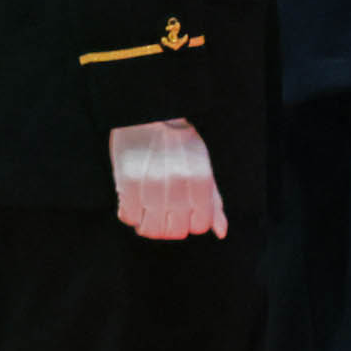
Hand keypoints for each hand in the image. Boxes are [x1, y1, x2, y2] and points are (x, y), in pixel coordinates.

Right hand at [107, 119, 227, 239]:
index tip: (185, 215)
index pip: (200, 225)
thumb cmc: (180, 145)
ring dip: (149, 225)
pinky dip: (131, 215)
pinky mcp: (128, 183)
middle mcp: (179, 184)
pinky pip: (129, 217)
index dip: (193, 224)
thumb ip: (213, 201)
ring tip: (148, 211)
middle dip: (171, 227)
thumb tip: (221, 232)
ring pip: (151, 229)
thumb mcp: (204, 168)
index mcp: (202, 180)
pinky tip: (135, 202)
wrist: (151, 118)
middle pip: (175, 231)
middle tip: (165, 214)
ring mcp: (152, 185)